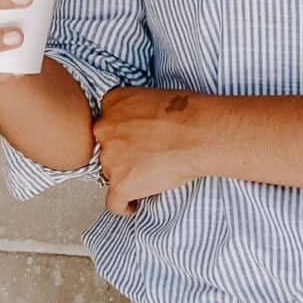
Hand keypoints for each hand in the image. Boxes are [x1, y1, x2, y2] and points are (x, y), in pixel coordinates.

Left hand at [91, 85, 208, 213]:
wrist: (198, 134)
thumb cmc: (187, 115)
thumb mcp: (152, 96)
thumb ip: (136, 112)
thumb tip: (141, 128)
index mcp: (112, 103)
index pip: (107, 125)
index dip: (122, 136)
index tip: (134, 143)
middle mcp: (104, 130)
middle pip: (106, 149)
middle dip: (123, 156)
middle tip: (146, 159)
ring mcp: (110, 159)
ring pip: (110, 174)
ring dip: (126, 177)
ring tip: (151, 176)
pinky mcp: (120, 184)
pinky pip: (114, 203)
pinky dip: (124, 206)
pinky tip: (134, 204)